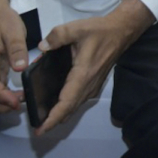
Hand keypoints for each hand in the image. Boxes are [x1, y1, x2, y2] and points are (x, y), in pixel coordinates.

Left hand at [33, 0, 154, 134]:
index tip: (41, 129)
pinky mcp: (95, 84)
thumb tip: (42, 47)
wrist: (121, 31)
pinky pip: (79, 100)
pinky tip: (58, 105)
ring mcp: (93, 86)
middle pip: (70, 110)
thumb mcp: (77, 28)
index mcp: (83, 74)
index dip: (53, 118)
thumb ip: (57, 36)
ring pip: (75, 106)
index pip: (66, 102)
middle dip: (53, 121)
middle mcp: (89, 84)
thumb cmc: (100, 30)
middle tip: (36, 128)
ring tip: (44, 119)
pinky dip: (68, 107)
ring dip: (61, 115)